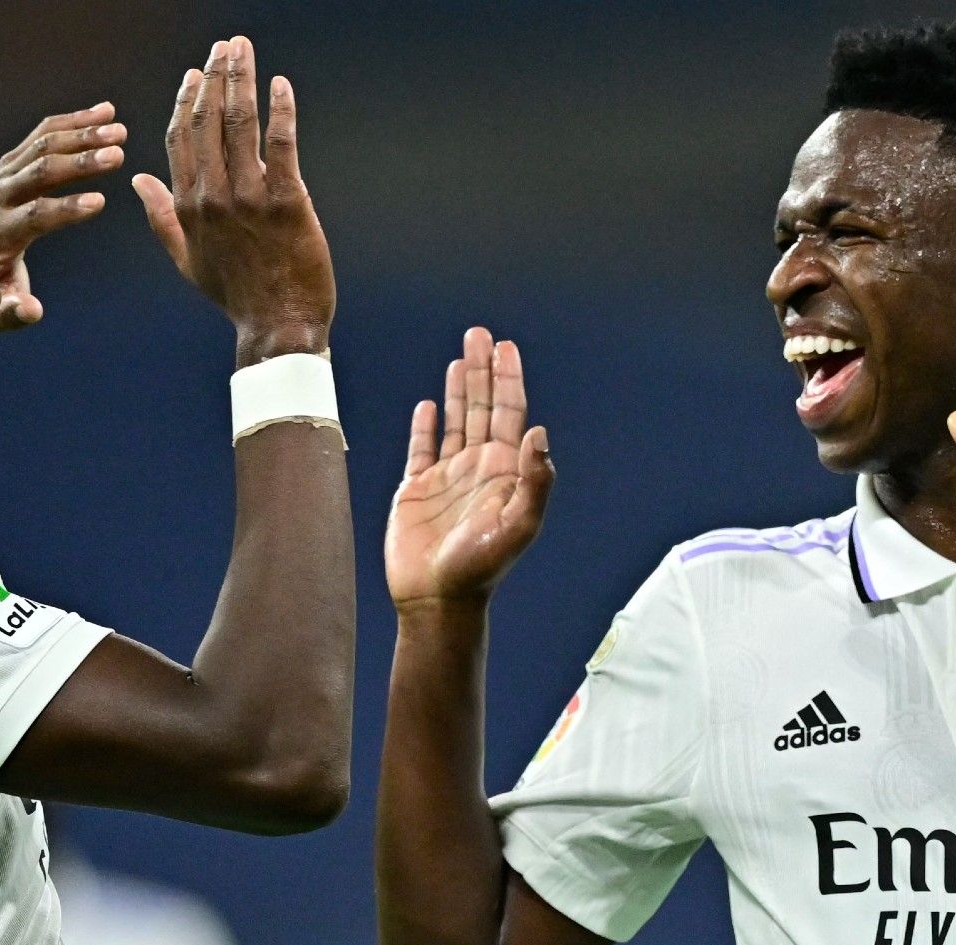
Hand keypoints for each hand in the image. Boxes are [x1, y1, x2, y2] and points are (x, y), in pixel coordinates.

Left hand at [0, 102, 125, 330]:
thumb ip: (12, 312)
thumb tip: (33, 310)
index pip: (33, 216)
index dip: (64, 209)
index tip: (100, 202)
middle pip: (38, 171)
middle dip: (79, 161)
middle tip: (118, 152)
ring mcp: (2, 175)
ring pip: (40, 145)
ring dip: (80, 133)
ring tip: (119, 129)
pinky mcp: (9, 163)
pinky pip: (40, 135)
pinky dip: (72, 121)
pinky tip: (104, 112)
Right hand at [133, 37, 334, 366]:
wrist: (278, 324)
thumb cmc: (236, 294)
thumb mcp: (187, 258)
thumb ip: (161, 216)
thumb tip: (138, 180)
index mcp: (188, 205)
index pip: (180, 138)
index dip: (186, 100)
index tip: (195, 72)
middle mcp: (213, 196)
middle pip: (206, 121)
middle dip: (215, 77)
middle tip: (225, 46)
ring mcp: (249, 197)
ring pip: (239, 124)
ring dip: (241, 80)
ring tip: (244, 50)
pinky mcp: (286, 201)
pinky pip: (280, 144)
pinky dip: (280, 110)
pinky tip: (280, 85)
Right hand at [386, 328, 554, 606]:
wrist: (437, 599)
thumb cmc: (481, 569)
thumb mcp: (518, 527)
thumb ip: (534, 482)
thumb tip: (539, 434)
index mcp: (504, 472)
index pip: (510, 413)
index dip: (509, 379)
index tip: (506, 346)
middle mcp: (478, 469)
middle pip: (482, 407)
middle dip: (482, 369)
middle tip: (479, 333)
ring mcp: (447, 478)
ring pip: (454, 420)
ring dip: (457, 387)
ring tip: (460, 356)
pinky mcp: (416, 491)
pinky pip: (422, 449)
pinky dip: (425, 426)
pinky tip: (428, 405)